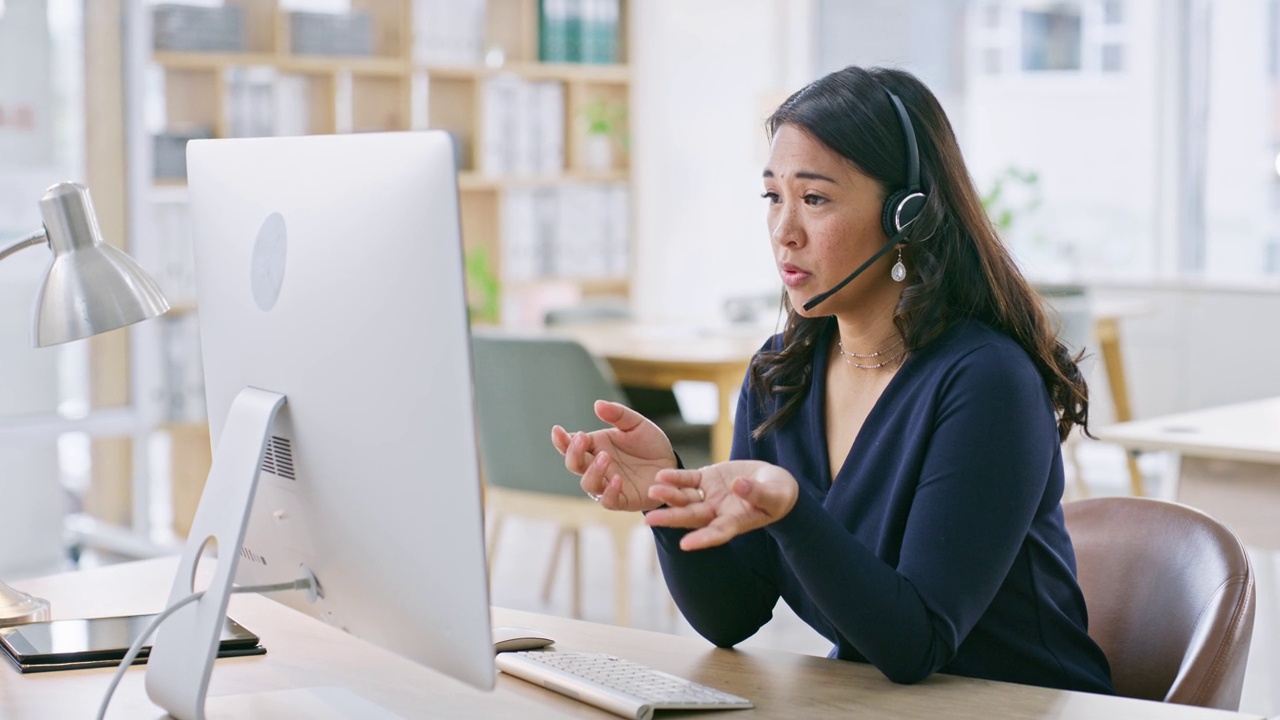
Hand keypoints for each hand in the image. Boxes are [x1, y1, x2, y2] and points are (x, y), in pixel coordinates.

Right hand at [551, 400, 675, 512]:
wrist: (671, 464)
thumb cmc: (649, 444)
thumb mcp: (637, 424)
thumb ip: (618, 415)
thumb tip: (597, 404)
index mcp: (596, 446)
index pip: (571, 445)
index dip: (561, 440)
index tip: (558, 430)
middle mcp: (597, 467)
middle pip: (574, 465)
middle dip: (573, 453)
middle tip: (582, 439)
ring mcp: (608, 484)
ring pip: (588, 485)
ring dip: (592, 472)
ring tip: (605, 457)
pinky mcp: (623, 499)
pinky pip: (609, 501)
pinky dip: (610, 492)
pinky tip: (617, 479)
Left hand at [645, 460, 799, 550]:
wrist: (773, 483)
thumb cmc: (779, 495)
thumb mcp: (775, 495)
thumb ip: (758, 493)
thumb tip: (739, 486)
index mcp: (736, 522)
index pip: (718, 533)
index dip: (703, 539)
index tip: (685, 545)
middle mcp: (718, 512)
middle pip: (693, 517)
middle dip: (672, 518)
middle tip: (650, 520)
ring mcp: (710, 497)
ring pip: (686, 498)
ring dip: (669, 496)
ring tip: (652, 491)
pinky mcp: (707, 480)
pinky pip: (688, 480)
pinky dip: (675, 478)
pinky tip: (661, 475)